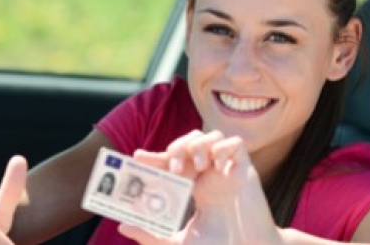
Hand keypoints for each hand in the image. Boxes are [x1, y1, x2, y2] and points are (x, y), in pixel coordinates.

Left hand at [117, 130, 283, 244]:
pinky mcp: (246, 170)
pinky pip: (236, 144)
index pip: (171, 161)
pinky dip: (224, 148)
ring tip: (197, 166)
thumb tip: (123, 225)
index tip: (137, 157)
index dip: (154, 156)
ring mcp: (228, 170)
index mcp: (194, 187)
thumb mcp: (178, 243)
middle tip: (173, 168)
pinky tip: (218, 166)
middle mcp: (210, 174)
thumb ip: (151, 235)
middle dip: (177, 147)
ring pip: (211, 136)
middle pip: (189, 141)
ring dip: (199, 145)